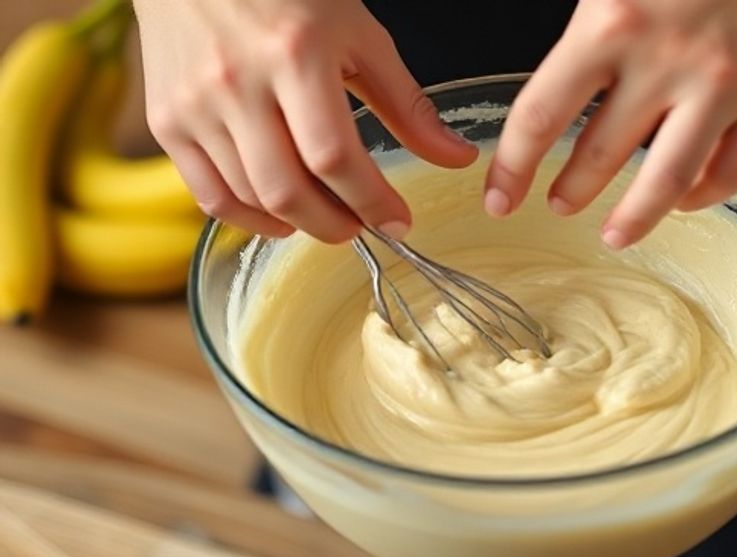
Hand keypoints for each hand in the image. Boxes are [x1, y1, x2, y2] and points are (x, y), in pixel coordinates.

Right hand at [134, 0, 476, 241]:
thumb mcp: (359, 35)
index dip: (373, 202)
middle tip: (362, 226)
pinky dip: (249, 218)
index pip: (335, 157)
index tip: (398, 222)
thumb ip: (406, 104)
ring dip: (299, 224)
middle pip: (289, 191)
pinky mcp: (166, 122)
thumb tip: (456, 159)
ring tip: (329, 217)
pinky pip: (209, 195)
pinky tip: (280, 217)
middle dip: (337, 226)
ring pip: (251, 198)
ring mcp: (193, 105)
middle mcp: (237, 83)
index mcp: (294, 54)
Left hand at [486, 0, 736, 248]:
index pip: (542, 114)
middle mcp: (668, 61)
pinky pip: (729, 174)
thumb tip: (548, 93)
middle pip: (600, 154)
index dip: (513, 167)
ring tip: (614, 233)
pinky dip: (699, 197)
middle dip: (570, 190)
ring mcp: (727, 87)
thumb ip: (591, 29)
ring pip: (666, 182)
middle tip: (557, 204)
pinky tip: (683, 199)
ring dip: (632, 217)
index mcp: (614, 23)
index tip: (498, 197)